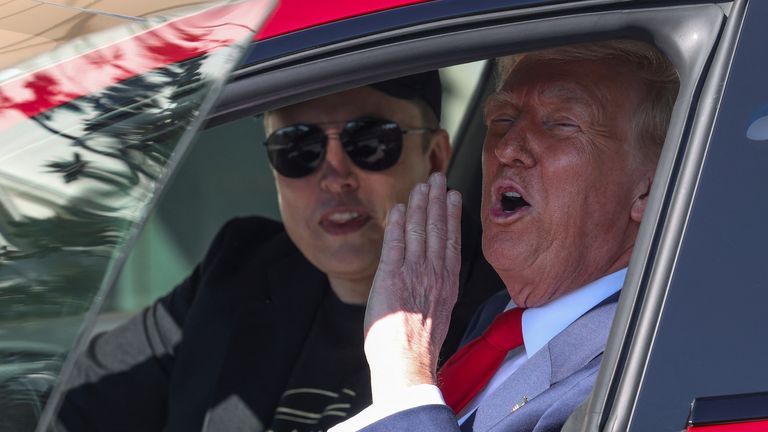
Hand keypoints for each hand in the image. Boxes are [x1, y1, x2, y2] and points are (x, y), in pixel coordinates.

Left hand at [363, 172, 461, 402]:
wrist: (407, 363)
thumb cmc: (419, 347)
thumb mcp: (439, 314)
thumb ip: (435, 291)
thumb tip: (430, 282)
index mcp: (447, 283)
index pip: (451, 240)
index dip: (452, 215)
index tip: (453, 197)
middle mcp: (434, 274)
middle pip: (437, 228)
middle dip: (438, 200)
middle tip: (438, 178)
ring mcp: (414, 273)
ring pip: (419, 230)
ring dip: (420, 204)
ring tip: (422, 186)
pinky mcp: (392, 276)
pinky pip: (395, 243)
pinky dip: (397, 223)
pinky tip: (399, 208)